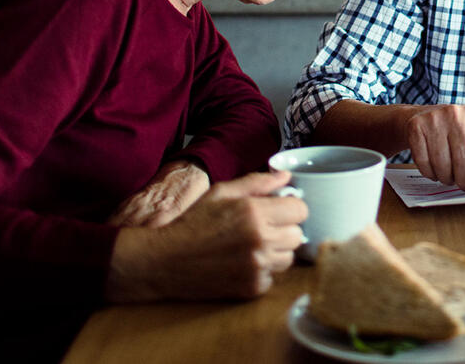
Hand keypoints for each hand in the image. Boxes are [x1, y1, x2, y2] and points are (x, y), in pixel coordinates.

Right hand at [107, 170, 308, 302]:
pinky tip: (241, 263)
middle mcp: (260, 240)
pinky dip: (262, 272)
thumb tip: (286, 176)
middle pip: (297, 235)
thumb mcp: (221, 193)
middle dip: (284, 229)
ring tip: (250, 246)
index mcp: (255, 212)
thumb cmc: (192, 222)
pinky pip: (272, 278)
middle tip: (263, 228)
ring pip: (288, 258)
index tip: (278, 210)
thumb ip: (257, 183)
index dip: (290, 208)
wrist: (164, 261)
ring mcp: (257, 267)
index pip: (301, 210)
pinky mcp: (251, 288)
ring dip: (275, 252)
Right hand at [405, 104, 464, 193]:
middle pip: (463, 157)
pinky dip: (430, 173)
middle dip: (464, 179)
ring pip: (442, 163)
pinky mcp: (416, 127)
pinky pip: (424, 162)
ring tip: (449, 177)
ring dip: (447, 178)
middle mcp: (455, 114)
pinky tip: (435, 170)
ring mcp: (434, 119)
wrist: (423, 116)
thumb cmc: (453, 131)